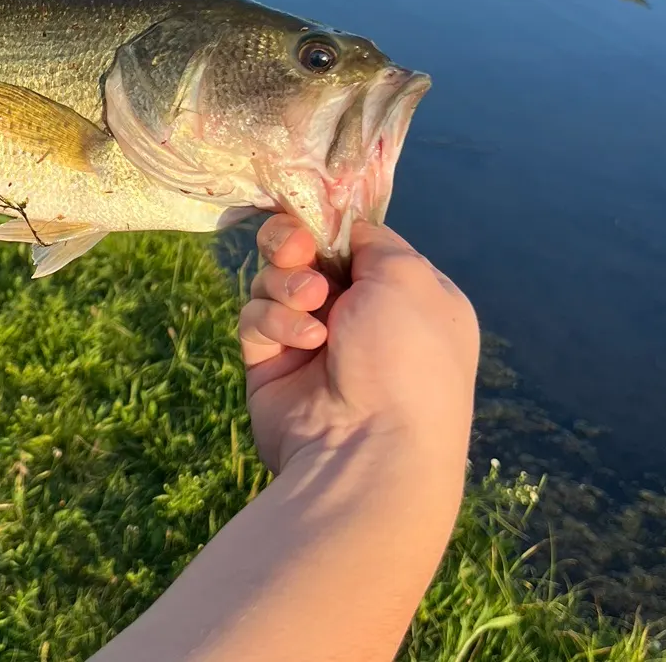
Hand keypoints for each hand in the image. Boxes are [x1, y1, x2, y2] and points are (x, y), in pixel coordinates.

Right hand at [238, 215, 478, 474]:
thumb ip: (372, 239)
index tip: (316, 216)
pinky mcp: (272, 364)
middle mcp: (363, 319)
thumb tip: (343, 233)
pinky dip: (275, 323)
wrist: (370, 449)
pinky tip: (304, 343)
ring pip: (276, 280)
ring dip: (288, 285)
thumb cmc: (406, 356)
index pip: (359, 243)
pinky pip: (257, 318)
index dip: (333, 226)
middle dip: (294, 244)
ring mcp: (316, 343)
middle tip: (296, 249)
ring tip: (311, 305)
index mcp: (407, 298)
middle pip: (308, 254)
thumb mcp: (408, 277)